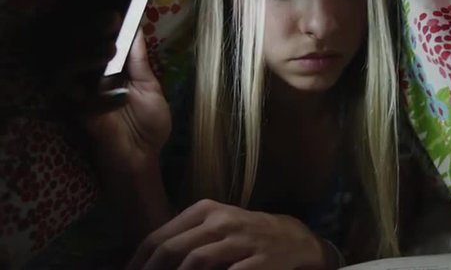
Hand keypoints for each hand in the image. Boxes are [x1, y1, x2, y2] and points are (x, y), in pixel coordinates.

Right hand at [83, 16, 170, 170]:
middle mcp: (94, 75)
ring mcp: (82, 91)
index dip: (108, 25)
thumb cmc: (149, 125)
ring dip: (87, 53)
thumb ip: (140, 61)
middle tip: (110, 19)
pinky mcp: (75, 109)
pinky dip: (87, 84)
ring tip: (109, 49)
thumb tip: (137, 29)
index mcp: (114, 68)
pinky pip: (69, 89)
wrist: (142, 157)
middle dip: (94, 30)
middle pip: (82, 45)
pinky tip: (105, 82)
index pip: (103, 40)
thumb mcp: (150, 88)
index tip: (119, 11)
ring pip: (69, 63)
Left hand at [125, 199, 334, 269]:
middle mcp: (221, 221)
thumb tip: (147, 258)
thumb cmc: (244, 232)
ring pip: (196, 261)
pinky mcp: (258, 261)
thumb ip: (185, 236)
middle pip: (173, 248)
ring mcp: (240, 241)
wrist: (290, 238)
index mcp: (205, 210)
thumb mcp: (215, 223)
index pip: (161, 235)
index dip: (139, 260)